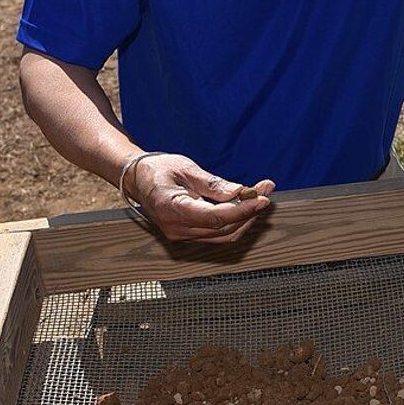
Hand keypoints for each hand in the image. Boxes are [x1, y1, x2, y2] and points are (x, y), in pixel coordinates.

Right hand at [126, 153, 275, 243]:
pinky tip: (244, 206)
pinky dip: (233, 222)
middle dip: (249, 212)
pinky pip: (216, 234)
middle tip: (265, 191)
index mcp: (173, 209)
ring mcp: (181, 235)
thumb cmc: (158, 169)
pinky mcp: (186, 235)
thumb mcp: (186, 168)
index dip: (243, 210)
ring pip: (223, 236)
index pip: (216, 217)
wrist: (137, 178)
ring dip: (244, 219)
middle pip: (223, 230)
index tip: (262, 198)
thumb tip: (240, 192)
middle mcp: (176, 229)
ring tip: (258, 197)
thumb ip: (213, 183)